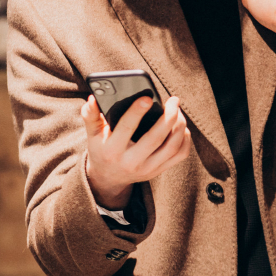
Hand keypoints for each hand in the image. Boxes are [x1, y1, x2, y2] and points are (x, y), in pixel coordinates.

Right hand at [81, 95, 190, 209]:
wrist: (109, 178)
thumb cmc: (102, 149)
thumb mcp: (93, 135)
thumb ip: (91, 116)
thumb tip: (92, 99)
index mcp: (112, 150)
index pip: (126, 128)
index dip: (137, 112)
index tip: (147, 97)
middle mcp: (131, 161)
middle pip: (156, 138)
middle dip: (168, 116)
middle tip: (173, 100)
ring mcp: (148, 169)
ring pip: (172, 146)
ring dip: (180, 125)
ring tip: (178, 110)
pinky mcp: (160, 170)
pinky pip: (180, 154)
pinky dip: (185, 139)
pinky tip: (181, 127)